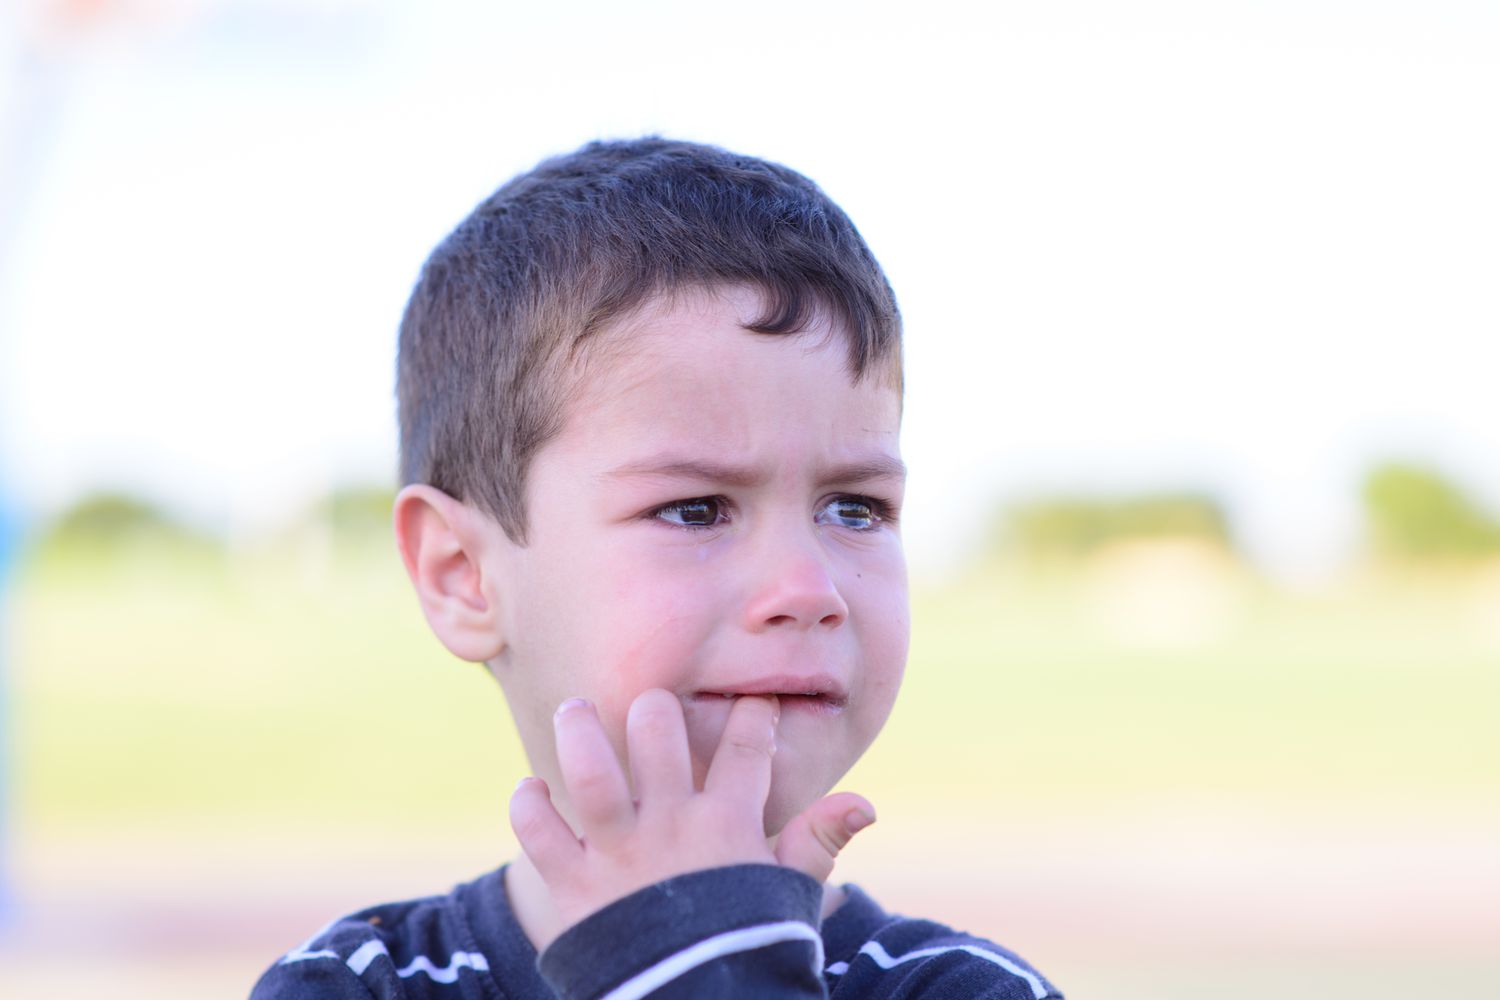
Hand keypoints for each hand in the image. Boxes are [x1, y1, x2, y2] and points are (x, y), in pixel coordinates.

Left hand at [509, 688, 875, 931]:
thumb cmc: (748, 945)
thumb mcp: (791, 893)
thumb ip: (819, 841)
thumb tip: (866, 802)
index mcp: (728, 826)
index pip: (746, 749)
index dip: (753, 716)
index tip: (751, 702)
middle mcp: (671, 828)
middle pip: (659, 737)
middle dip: (655, 709)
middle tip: (650, 704)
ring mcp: (620, 856)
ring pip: (592, 773)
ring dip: (579, 733)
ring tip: (574, 709)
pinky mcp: (576, 888)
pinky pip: (541, 835)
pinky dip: (529, 807)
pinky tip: (530, 788)